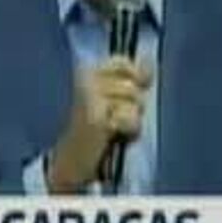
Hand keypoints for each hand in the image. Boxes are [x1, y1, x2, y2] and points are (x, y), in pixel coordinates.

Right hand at [46, 57, 150, 193]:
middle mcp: (85, 79)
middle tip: (116, 118)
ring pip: (134, 102)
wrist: (72, 160)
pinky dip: (128, 130)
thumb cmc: (95, 131)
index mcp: (88, 72)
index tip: (131, 93)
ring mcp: (88, 96)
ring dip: (131, 120)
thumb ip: (130, 80)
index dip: (135, 77)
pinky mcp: (94, 116)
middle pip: (133, 86)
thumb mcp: (113, 100)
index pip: (122, 62)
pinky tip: (113, 135)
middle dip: (133, 105)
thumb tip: (149, 62)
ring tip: (115, 128)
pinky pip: (129, 118)